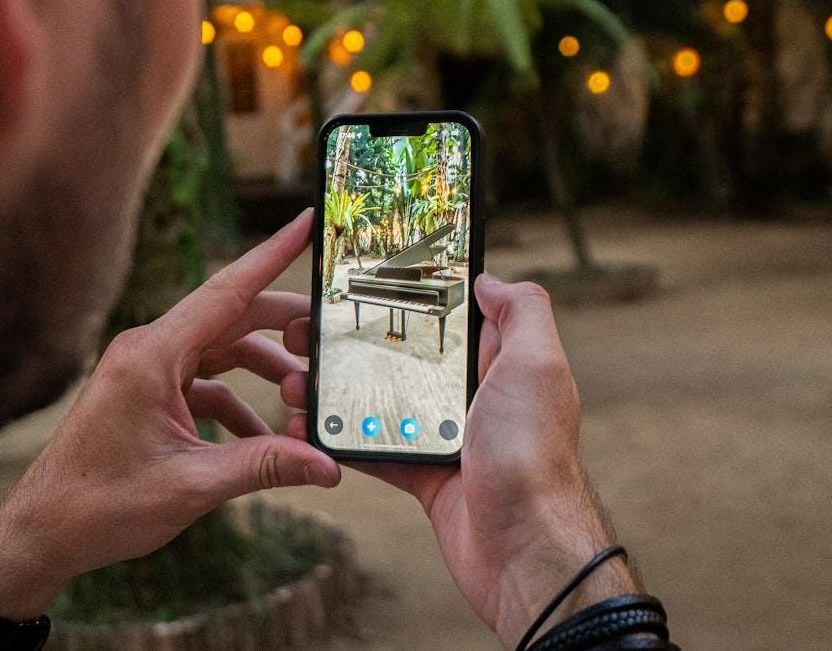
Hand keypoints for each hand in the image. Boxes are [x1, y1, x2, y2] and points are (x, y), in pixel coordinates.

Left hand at [0, 209, 340, 618]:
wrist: (42, 533)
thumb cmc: (99, 504)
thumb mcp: (191, 485)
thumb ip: (263, 467)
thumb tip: (326, 466)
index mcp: (152, 356)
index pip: (226, 291)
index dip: (271, 254)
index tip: (305, 222)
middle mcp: (149, 351)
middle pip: (232, 318)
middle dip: (284, 322)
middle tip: (330, 327)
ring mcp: (147, 372)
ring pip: (221, 350)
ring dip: (263, 368)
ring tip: (302, 393)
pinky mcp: (147, 395)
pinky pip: (204, 382)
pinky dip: (237, 402)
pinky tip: (261, 436)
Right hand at [284, 274, 636, 648]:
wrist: (525, 552)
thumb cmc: (533, 456)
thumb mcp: (537, 367)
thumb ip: (522, 313)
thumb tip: (490, 280)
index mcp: (500, 362)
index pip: (449, 315)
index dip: (407, 295)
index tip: (360, 280)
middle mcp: (472, 394)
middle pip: (402, 355)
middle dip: (353, 342)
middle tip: (305, 332)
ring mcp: (446, 435)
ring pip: (380, 401)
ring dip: (336, 391)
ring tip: (294, 381)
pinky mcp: (426, 475)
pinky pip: (375, 450)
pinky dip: (340, 441)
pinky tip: (307, 429)